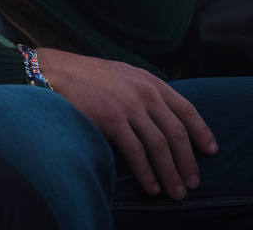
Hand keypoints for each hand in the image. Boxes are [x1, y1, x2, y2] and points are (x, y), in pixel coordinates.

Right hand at [36, 49, 217, 199]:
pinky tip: (150, 186)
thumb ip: (143, 90)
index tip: (210, 150)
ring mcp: (128, 105)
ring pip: (160, 145)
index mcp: (149, 80)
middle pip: (177, 132)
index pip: (186, 109)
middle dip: (188, 161)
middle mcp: (143, 92)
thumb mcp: (122, 74)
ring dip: (170, 173)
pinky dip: (146, 172)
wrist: (54, 71)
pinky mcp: (112, 118)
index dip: (202, 131)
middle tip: (193, 182)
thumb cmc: (86, 76)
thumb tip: (162, 117)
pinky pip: (136, 152)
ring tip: (175, 191)